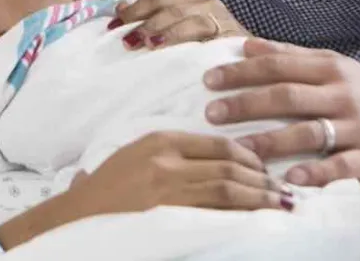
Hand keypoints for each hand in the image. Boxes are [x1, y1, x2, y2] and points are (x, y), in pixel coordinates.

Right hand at [66, 131, 292, 213]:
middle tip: (285, 192)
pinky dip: (242, 214)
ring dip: (261, 197)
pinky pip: (215, 212)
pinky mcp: (168, 213)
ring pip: (229, 188)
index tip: (266, 170)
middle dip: (263, 179)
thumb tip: (214, 165)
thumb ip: (169, 155)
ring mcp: (168, 187)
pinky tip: (259, 219)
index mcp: (160, 140)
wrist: (74, 216)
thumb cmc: (102, 191)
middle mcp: (167, 159)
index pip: (218, 145)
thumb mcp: (135, 158)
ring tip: (283, 205)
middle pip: (230, 166)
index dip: (250, 158)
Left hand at [110, 0, 250, 49]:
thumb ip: (152, 17)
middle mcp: (205, 4)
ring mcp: (221, 19)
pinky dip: (195, 44)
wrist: (253, 59)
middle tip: (128, 41)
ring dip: (168, 31)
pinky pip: (212, 38)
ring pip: (190, 20)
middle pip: (170, 8)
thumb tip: (119, 8)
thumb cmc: (209, 45)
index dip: (133, 11)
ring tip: (150, 44)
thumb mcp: (178, 28)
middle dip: (147, 23)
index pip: (156, 0)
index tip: (113, 26)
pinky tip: (181, 54)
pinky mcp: (234, 37)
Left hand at [202, 38, 359, 187]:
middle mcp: (342, 95)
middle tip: (212, 113)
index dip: (242, 72)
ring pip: (310, 132)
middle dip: (247, 104)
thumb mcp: (330, 66)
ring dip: (271, 141)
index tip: (209, 80)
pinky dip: (316, 172)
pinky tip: (290, 177)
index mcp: (329, 69)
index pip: (278, 66)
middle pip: (288, 96)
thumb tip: (246, 44)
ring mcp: (357, 127)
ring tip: (239, 149)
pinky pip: (341, 166)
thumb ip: (289, 56)